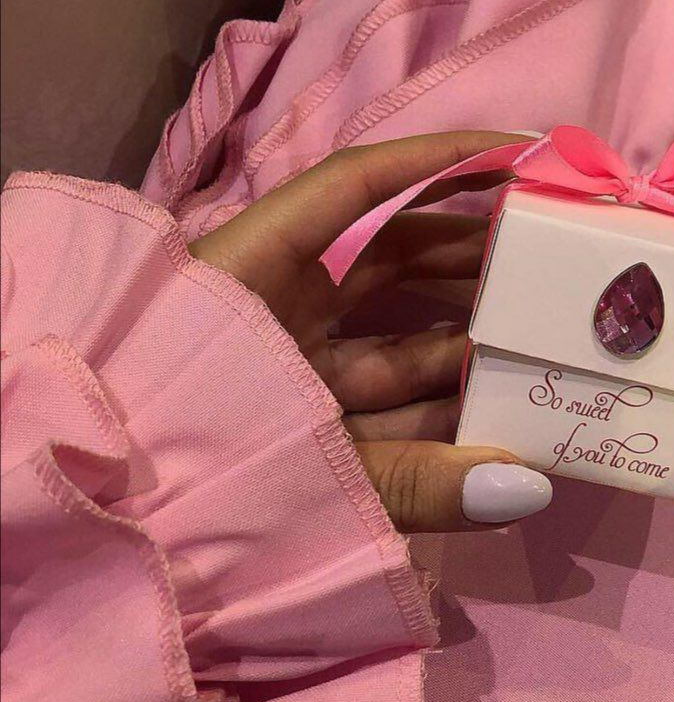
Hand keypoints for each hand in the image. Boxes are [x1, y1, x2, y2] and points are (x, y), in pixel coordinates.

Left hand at [190, 132, 552, 532]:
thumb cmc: (176, 470)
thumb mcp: (298, 463)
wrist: (90, 549)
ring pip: (394, 335)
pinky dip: (435, 408)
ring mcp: (288, 366)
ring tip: (543, 337)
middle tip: (554, 259)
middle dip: (473, 256)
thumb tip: (529, 487)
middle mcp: (273, 307)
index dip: (437, 160)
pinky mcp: (302, 421)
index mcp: (249, 272)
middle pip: (389, 259)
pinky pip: (379, 402)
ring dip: (465, 338)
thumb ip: (411, 482)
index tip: (520, 152)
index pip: (353, 188)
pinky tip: (499, 414)